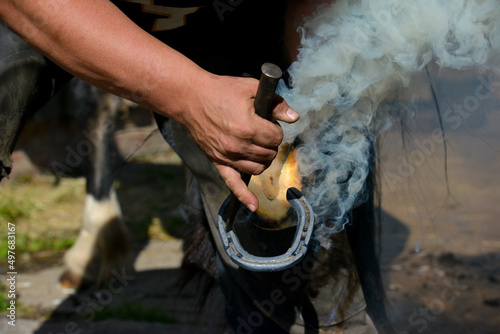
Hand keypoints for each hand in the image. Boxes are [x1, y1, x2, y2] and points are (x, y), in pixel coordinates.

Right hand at [180, 73, 298, 210]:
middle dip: (270, 143)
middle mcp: (239, 145)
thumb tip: (294, 116)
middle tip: (263, 132)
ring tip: (259, 149)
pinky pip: (233, 184)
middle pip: (269, 153)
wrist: (191, 98)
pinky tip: (254, 206)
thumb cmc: (221, 90)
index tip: (269, 123)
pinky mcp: (218, 162)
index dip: (275, 129)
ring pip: (258, 168)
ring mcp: (228, 156)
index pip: (276, 137)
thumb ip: (275, 103)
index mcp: (249, 127)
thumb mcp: (251, 89)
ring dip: (263, 160)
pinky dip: (244, 197)